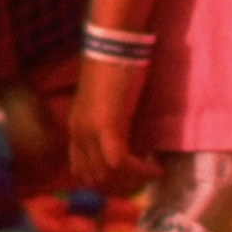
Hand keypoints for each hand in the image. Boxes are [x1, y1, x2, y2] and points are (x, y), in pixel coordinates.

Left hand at [67, 56, 161, 197]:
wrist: (113, 46)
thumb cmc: (115, 70)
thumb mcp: (108, 106)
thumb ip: (110, 126)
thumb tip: (130, 146)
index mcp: (75, 128)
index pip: (80, 170)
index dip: (104, 180)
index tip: (129, 180)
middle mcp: (77, 133)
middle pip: (93, 177)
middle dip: (120, 185)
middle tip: (144, 180)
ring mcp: (89, 131)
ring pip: (106, 174)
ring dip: (132, 179)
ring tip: (153, 173)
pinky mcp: (106, 126)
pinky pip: (121, 162)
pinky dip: (140, 170)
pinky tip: (157, 168)